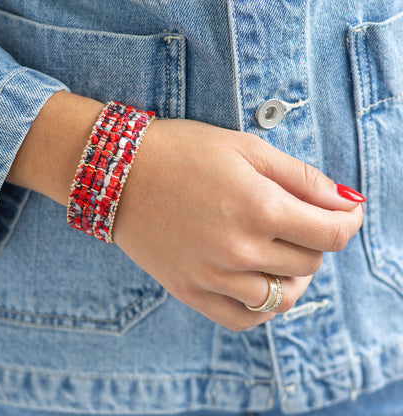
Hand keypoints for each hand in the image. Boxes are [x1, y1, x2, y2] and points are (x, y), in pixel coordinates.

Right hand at [113, 118, 363, 330]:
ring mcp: (213, 276)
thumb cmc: (182, 151)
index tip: (346, 212)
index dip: (348, 221)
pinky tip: (257, 283)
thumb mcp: (246, 148)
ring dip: (294, 276)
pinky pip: (243, 319)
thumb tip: (348, 202)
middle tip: (298, 219)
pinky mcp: (189, 291)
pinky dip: (262, 306)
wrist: (119, 172)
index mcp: (259, 208)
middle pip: (309, 263)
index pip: (332, 234)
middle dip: (315, 239)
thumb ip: (302, 177)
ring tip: (280, 252)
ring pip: (282, 297)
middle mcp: (239, 250)